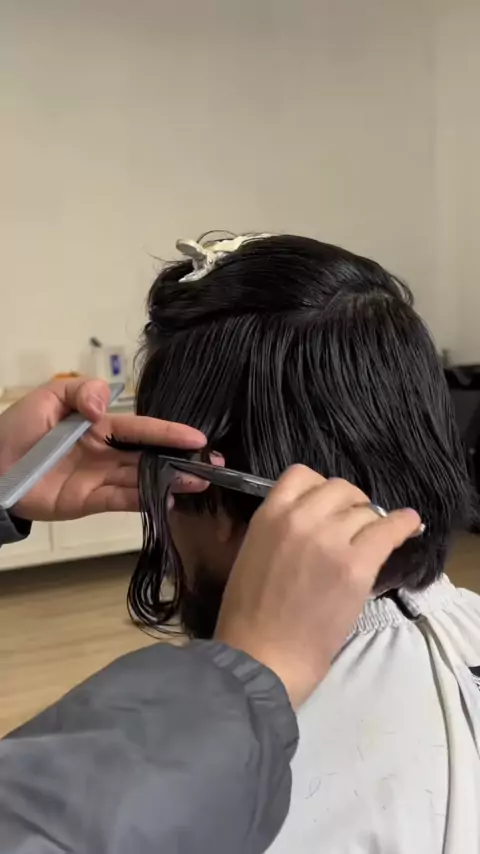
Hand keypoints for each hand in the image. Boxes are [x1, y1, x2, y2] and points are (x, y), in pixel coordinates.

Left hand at [0, 378, 206, 521]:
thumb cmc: (17, 428)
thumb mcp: (48, 397)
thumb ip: (80, 393)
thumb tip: (105, 407)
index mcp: (99, 425)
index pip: (141, 429)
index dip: (169, 432)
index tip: (197, 437)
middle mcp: (106, 453)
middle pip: (150, 456)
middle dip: (181, 459)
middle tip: (213, 464)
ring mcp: (99, 478)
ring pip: (142, 480)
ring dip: (171, 482)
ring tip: (200, 483)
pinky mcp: (89, 501)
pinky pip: (122, 501)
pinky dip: (145, 502)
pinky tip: (168, 500)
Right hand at [215, 465, 420, 708]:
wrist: (262, 656)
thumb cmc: (248, 614)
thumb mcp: (251, 553)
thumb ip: (279, 529)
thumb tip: (312, 519)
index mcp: (269, 515)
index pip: (302, 474)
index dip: (319, 488)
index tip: (327, 506)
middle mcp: (300, 518)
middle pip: (340, 488)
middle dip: (350, 502)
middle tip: (353, 524)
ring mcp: (330, 540)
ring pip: (365, 510)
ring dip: (370, 522)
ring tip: (373, 538)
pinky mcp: (356, 566)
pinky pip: (388, 530)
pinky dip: (403, 525)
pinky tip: (409, 525)